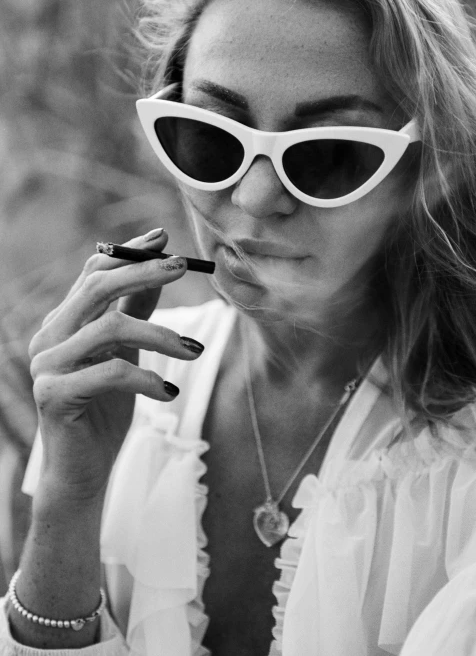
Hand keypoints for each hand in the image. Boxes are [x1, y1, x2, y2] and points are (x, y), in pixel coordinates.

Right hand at [28, 229, 203, 501]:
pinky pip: (109, 372)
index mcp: (65, 322)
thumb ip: (136, 312)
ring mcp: (47, 365)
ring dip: (161, 335)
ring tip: (195, 351)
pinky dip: (147, 378)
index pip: (93, 273)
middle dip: (142, 272)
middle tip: (182, 267)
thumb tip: (160, 266)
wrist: (83, 471)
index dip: (128, 252)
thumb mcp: (126, 353)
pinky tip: (169, 392)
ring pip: (109, 327)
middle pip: (96, 288)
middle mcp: (49, 337)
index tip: (163, 237)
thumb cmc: (105, 409)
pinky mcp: (53, 396)